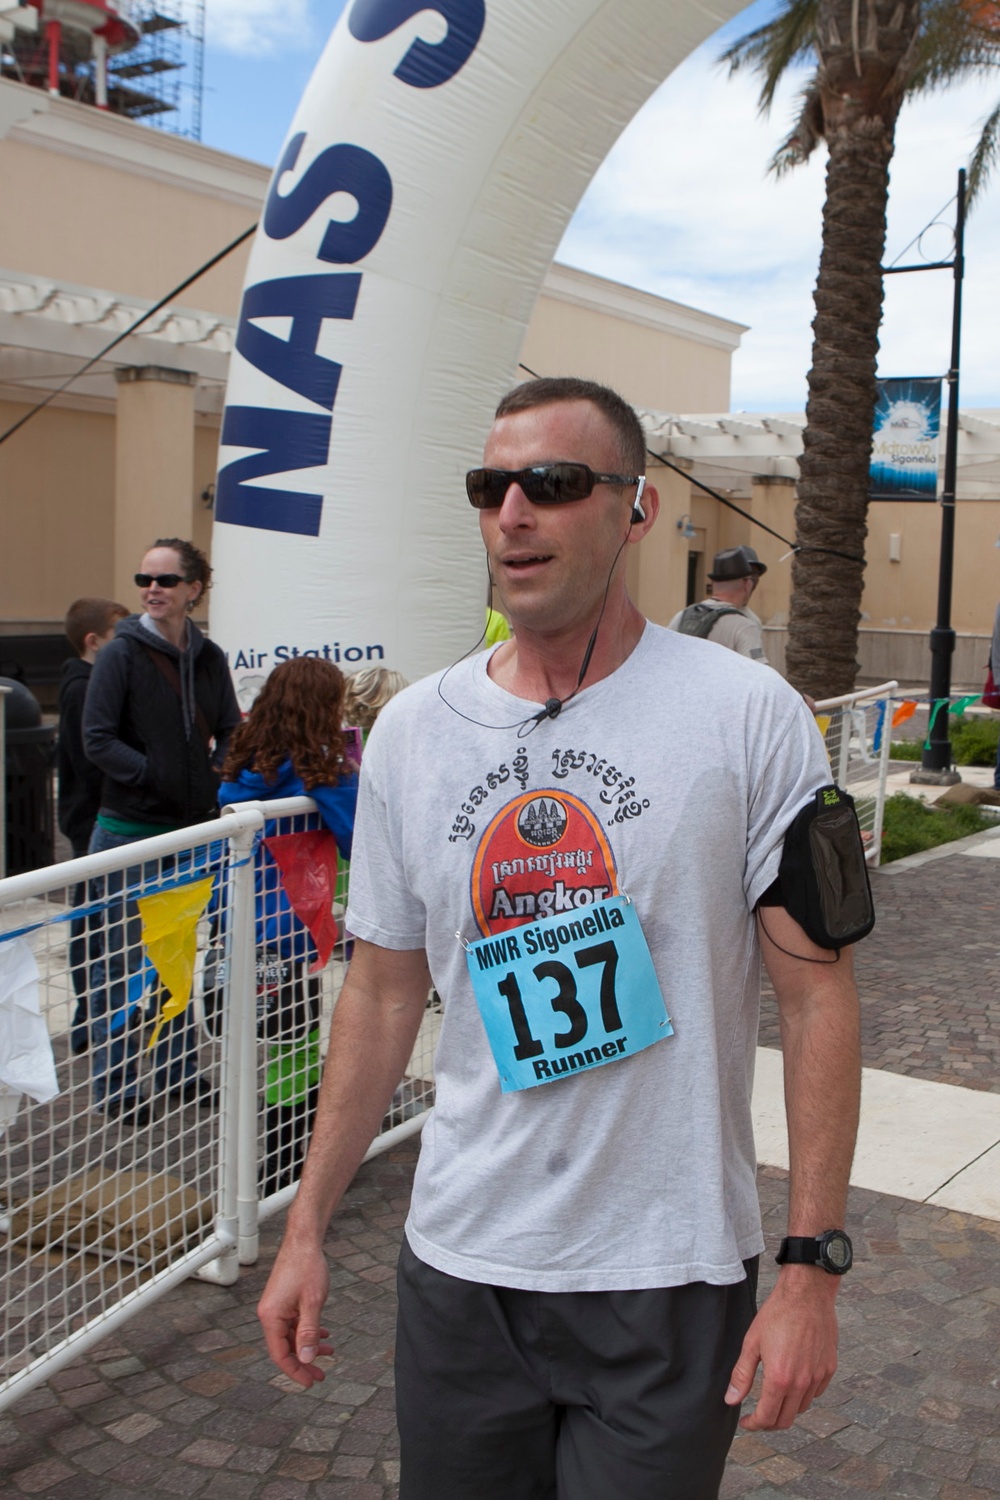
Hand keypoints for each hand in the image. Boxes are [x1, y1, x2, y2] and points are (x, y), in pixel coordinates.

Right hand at [257, 1240, 333, 1388]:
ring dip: (309, 1345)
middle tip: (321, 1375)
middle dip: (304, 1362)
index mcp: (271, 1317)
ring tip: (329, 1353)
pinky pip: (294, 1324)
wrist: (304, 1240)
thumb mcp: (313, 1303)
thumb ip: (309, 1332)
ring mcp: (277, 1308)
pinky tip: (324, 1334)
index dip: (295, 1371)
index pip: (280, 1354)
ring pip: (291, 1336)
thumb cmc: (307, 1267)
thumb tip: (305, 1359)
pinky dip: (308, 1331)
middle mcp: (270, 1314)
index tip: (310, 1382)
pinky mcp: (284, 1301)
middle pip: (285, 1348)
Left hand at [724, 1268, 838, 1430]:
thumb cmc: (777, 1314)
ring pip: (801, 1408)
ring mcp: (818, 1377)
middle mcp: (802, 1382)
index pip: (767, 1417)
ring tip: (773, 1397)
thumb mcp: (752, 1343)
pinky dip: (803, 1395)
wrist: (807, 1294)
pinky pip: (815, 1393)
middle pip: (786, 1420)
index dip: (754, 1424)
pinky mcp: (829, 1369)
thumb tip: (731, 1399)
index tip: (745, 1421)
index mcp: (780, 1378)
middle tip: (757, 1415)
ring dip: (786, 1409)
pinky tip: (792, 1383)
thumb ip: (742, 1375)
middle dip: (769, 1423)